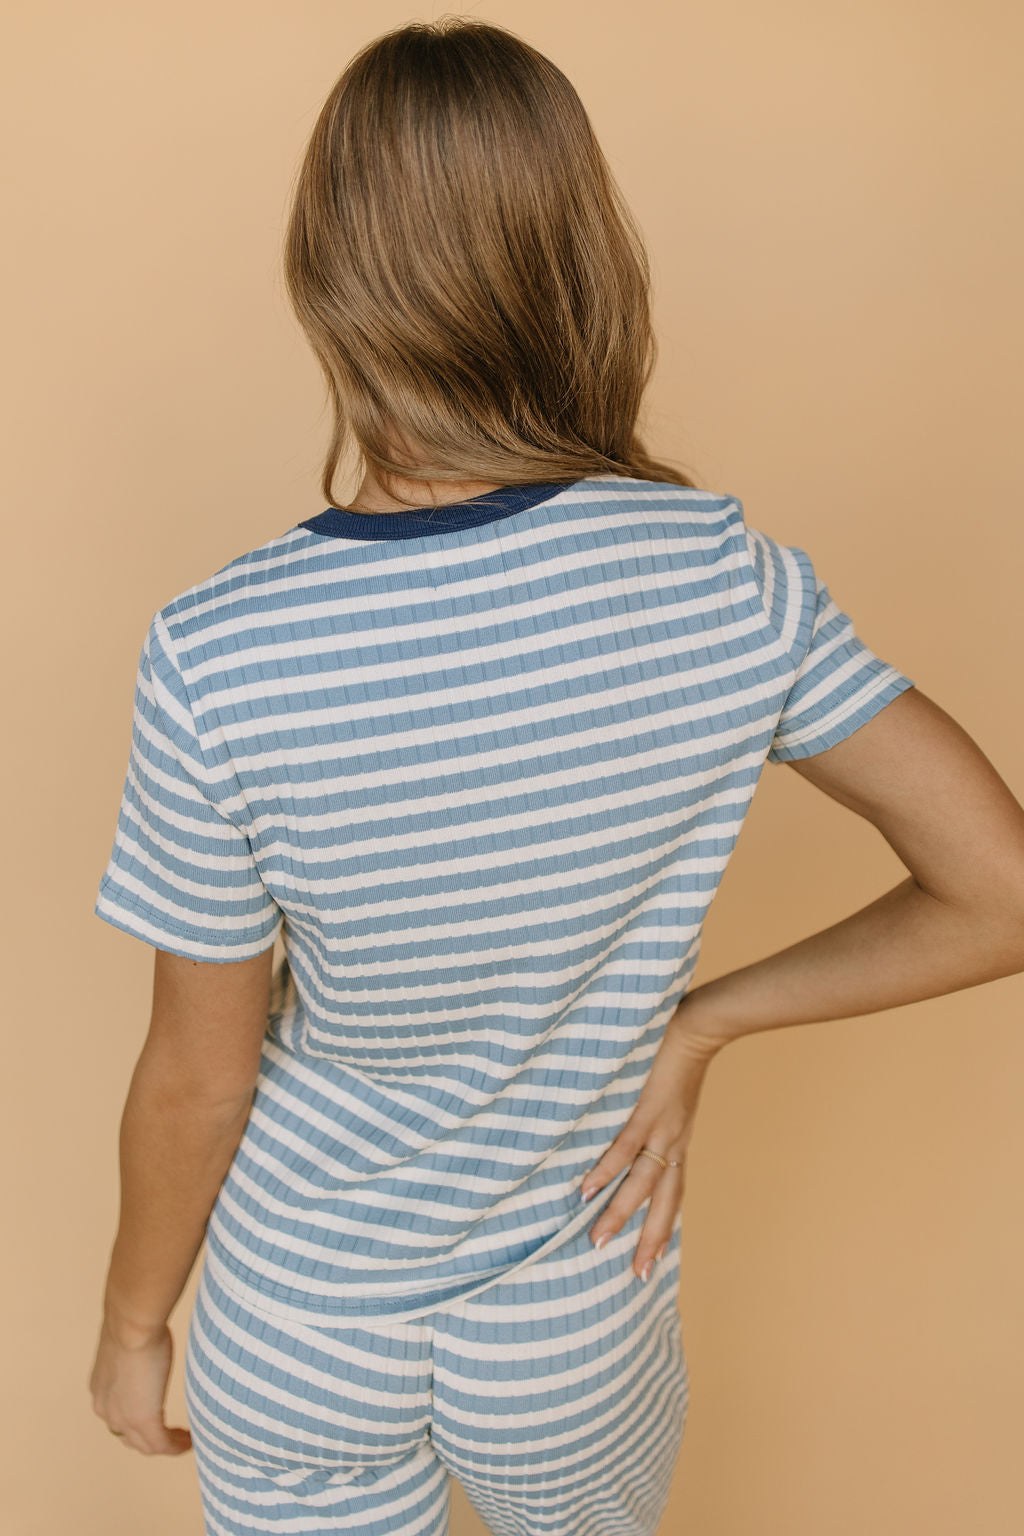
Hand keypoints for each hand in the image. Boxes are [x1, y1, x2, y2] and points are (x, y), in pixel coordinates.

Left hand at [89, 1313, 191, 1455]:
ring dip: (166, 1444)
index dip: (137, 1420)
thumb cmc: (133, 1322)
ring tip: (184, 1439)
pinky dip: (176, 1446)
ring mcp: (123, 1418)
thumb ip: (136, 1350)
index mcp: (101, 1390)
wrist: (130, 1324)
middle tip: (174, 1434)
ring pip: (145, 1445)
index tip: (159, 1414)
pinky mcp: (143, 1420)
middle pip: (130, 1437)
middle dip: (152, 1438)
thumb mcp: (130, 1343)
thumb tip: (149, 1336)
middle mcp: (106, 1409)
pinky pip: (162, 1445)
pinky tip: (190, 1441)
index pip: (118, 1415)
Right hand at [579, 1002, 727, 1280]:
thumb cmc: (680, 1053)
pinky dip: (605, 1171)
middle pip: (664, 1203)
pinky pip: (623, 1149)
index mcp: (678, 1142)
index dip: (662, 1227)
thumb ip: (655, 1112)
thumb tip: (631, 1122)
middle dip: (650, 1240)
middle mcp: (674, 1143)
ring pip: (641, 1184)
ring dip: (619, 1214)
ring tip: (597, 1242)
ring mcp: (661, 1129)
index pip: (672, 1195)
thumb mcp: (672, 1095)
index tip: (652, 1261)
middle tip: (637, 1275)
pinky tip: (586, 1190)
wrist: (701, 1026)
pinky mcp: (647, 1111)